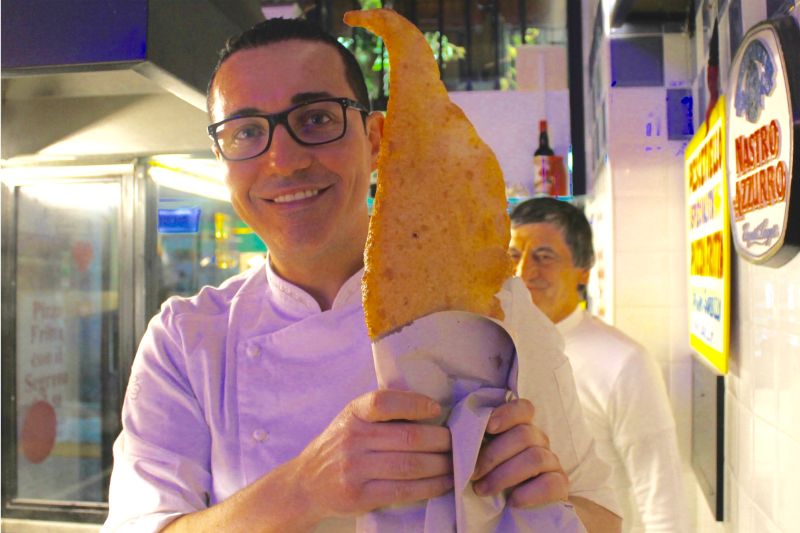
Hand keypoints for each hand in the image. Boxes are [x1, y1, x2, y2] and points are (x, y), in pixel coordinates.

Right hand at [294, 389, 453, 522]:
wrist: (307, 483)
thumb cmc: (341, 444)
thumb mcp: (353, 419)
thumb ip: (382, 411)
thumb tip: (431, 407)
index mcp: (353, 413)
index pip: (384, 402)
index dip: (414, 404)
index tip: (436, 409)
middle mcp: (352, 438)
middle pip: (408, 438)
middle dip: (441, 441)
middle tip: (459, 443)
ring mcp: (354, 469)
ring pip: (410, 466)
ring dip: (441, 466)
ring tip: (457, 464)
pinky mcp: (360, 496)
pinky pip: (404, 491)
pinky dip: (430, 487)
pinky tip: (444, 483)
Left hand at [471, 398, 568, 506]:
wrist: (516, 502)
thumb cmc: (492, 473)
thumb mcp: (482, 455)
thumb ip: (476, 441)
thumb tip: (458, 437)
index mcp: (521, 427)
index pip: (524, 408)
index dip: (508, 414)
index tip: (489, 427)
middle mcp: (539, 440)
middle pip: (524, 435)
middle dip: (493, 455)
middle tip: (472, 474)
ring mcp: (552, 461)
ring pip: (535, 458)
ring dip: (504, 475)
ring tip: (482, 490)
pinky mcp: (560, 484)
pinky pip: (550, 484)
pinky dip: (529, 493)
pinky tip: (511, 501)